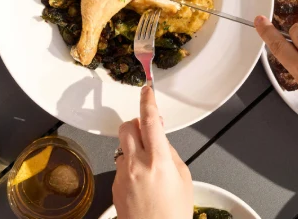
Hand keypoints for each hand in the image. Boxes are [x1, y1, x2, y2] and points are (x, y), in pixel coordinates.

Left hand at [112, 86, 192, 218]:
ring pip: (123, 147)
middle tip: (148, 131)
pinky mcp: (114, 186)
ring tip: (149, 168)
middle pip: (127, 127)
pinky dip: (130, 167)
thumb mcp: (184, 179)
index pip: (149, 120)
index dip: (148, 101)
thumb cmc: (173, 215)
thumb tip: (160, 139)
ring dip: (134, 148)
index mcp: (158, 161)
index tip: (147, 91)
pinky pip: (120, 166)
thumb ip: (170, 153)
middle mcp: (136, 165)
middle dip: (136, 124)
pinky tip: (142, 184)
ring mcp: (122, 175)